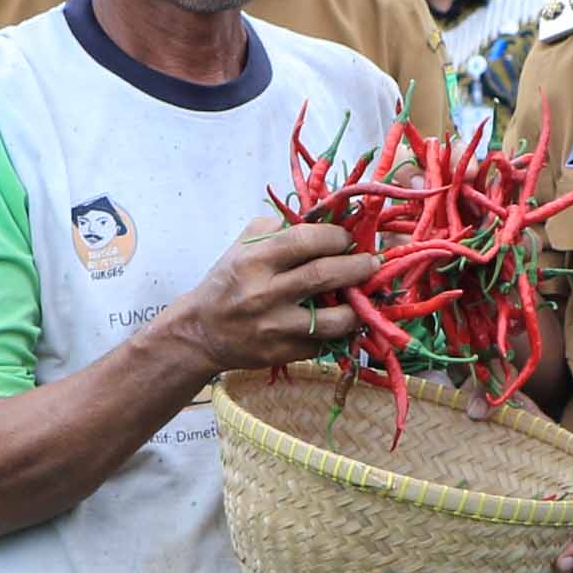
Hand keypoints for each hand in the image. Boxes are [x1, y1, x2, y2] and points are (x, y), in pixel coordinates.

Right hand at [169, 218, 382, 379]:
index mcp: (254, 260)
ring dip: (359, 308)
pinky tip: (342, 320)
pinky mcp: (284, 353)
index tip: (348, 237)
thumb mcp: (244, 245)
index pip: (306, 240)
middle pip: (325, 276)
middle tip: (372, 263)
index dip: (336, 236)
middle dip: (359, 266)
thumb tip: (324, 219)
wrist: (201, 332)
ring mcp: (276, 328)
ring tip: (365, 297)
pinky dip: (339, 331)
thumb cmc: (229, 281)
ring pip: (334, 319)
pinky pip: (324, 342)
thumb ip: (280, 229)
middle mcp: (265, 294)